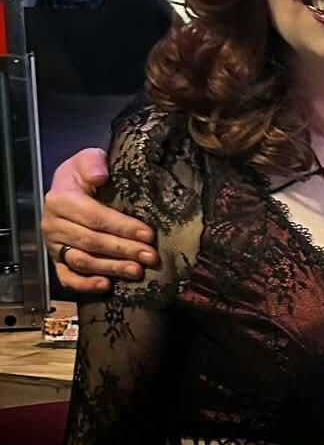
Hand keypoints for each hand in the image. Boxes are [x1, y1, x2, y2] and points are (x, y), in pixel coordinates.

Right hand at [43, 149, 158, 293]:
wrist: (70, 186)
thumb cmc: (85, 173)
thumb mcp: (88, 158)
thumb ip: (93, 162)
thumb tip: (100, 176)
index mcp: (60, 200)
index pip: (95, 217)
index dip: (123, 227)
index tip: (148, 234)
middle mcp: (53, 224)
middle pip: (92, 241)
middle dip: (124, 250)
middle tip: (150, 257)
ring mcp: (54, 245)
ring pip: (83, 261)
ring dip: (112, 268)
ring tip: (137, 271)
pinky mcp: (57, 260)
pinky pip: (67, 277)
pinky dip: (85, 285)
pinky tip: (106, 286)